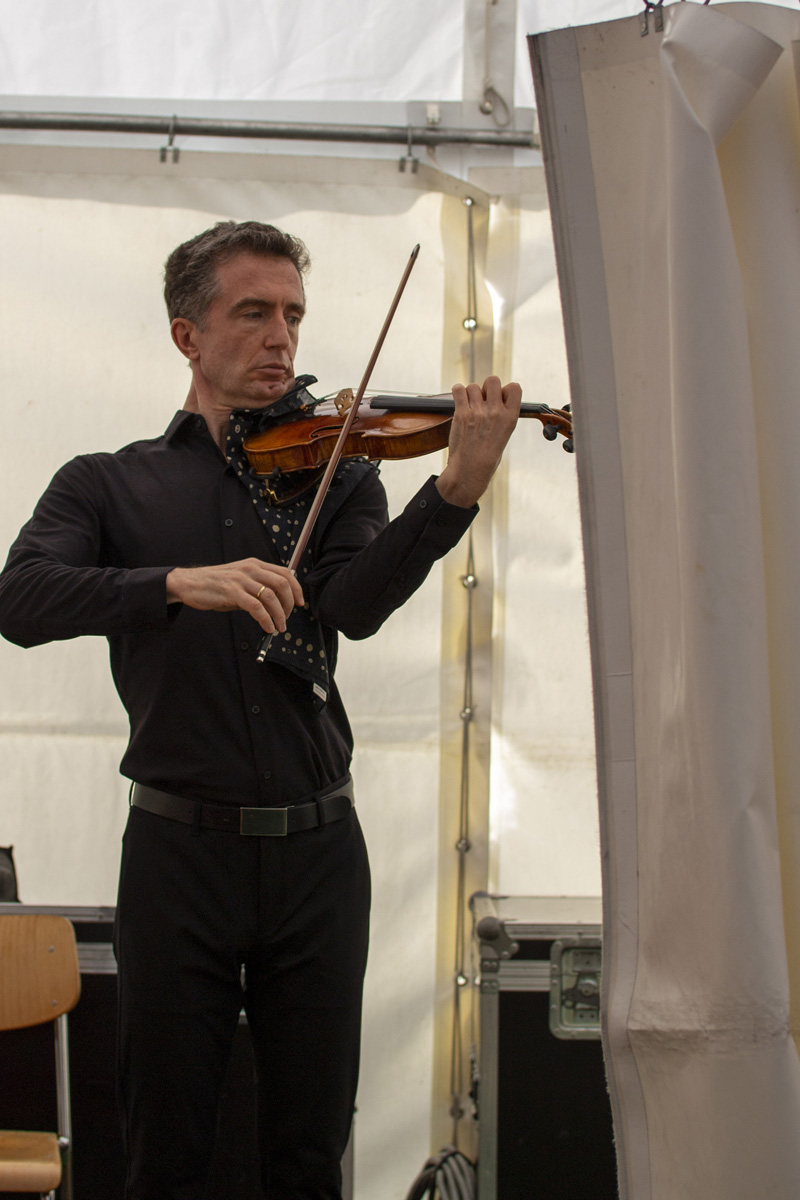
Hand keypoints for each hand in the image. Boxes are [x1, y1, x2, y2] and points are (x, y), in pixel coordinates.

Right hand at [165, 559, 304, 633]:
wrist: (189, 583)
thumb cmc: (215, 584)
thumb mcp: (239, 581)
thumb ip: (257, 588)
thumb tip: (275, 604)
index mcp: (254, 564)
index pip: (284, 572)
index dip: (296, 588)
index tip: (300, 603)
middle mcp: (250, 569)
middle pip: (282, 584)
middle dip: (289, 604)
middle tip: (288, 618)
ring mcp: (241, 580)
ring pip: (271, 596)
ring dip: (279, 615)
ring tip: (279, 627)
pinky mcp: (232, 592)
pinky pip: (256, 607)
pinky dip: (266, 619)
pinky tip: (267, 627)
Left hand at [434, 376, 521, 507]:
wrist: (470, 470)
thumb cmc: (487, 455)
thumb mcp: (504, 434)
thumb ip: (502, 414)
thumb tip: (494, 395)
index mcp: (511, 417)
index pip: (514, 387)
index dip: (505, 390)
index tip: (499, 400)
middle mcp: (496, 412)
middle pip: (493, 380)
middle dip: (486, 388)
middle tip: (481, 402)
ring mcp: (479, 412)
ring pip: (473, 386)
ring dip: (470, 394)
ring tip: (469, 407)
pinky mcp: (462, 414)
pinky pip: (459, 389)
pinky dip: (458, 392)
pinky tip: (459, 401)